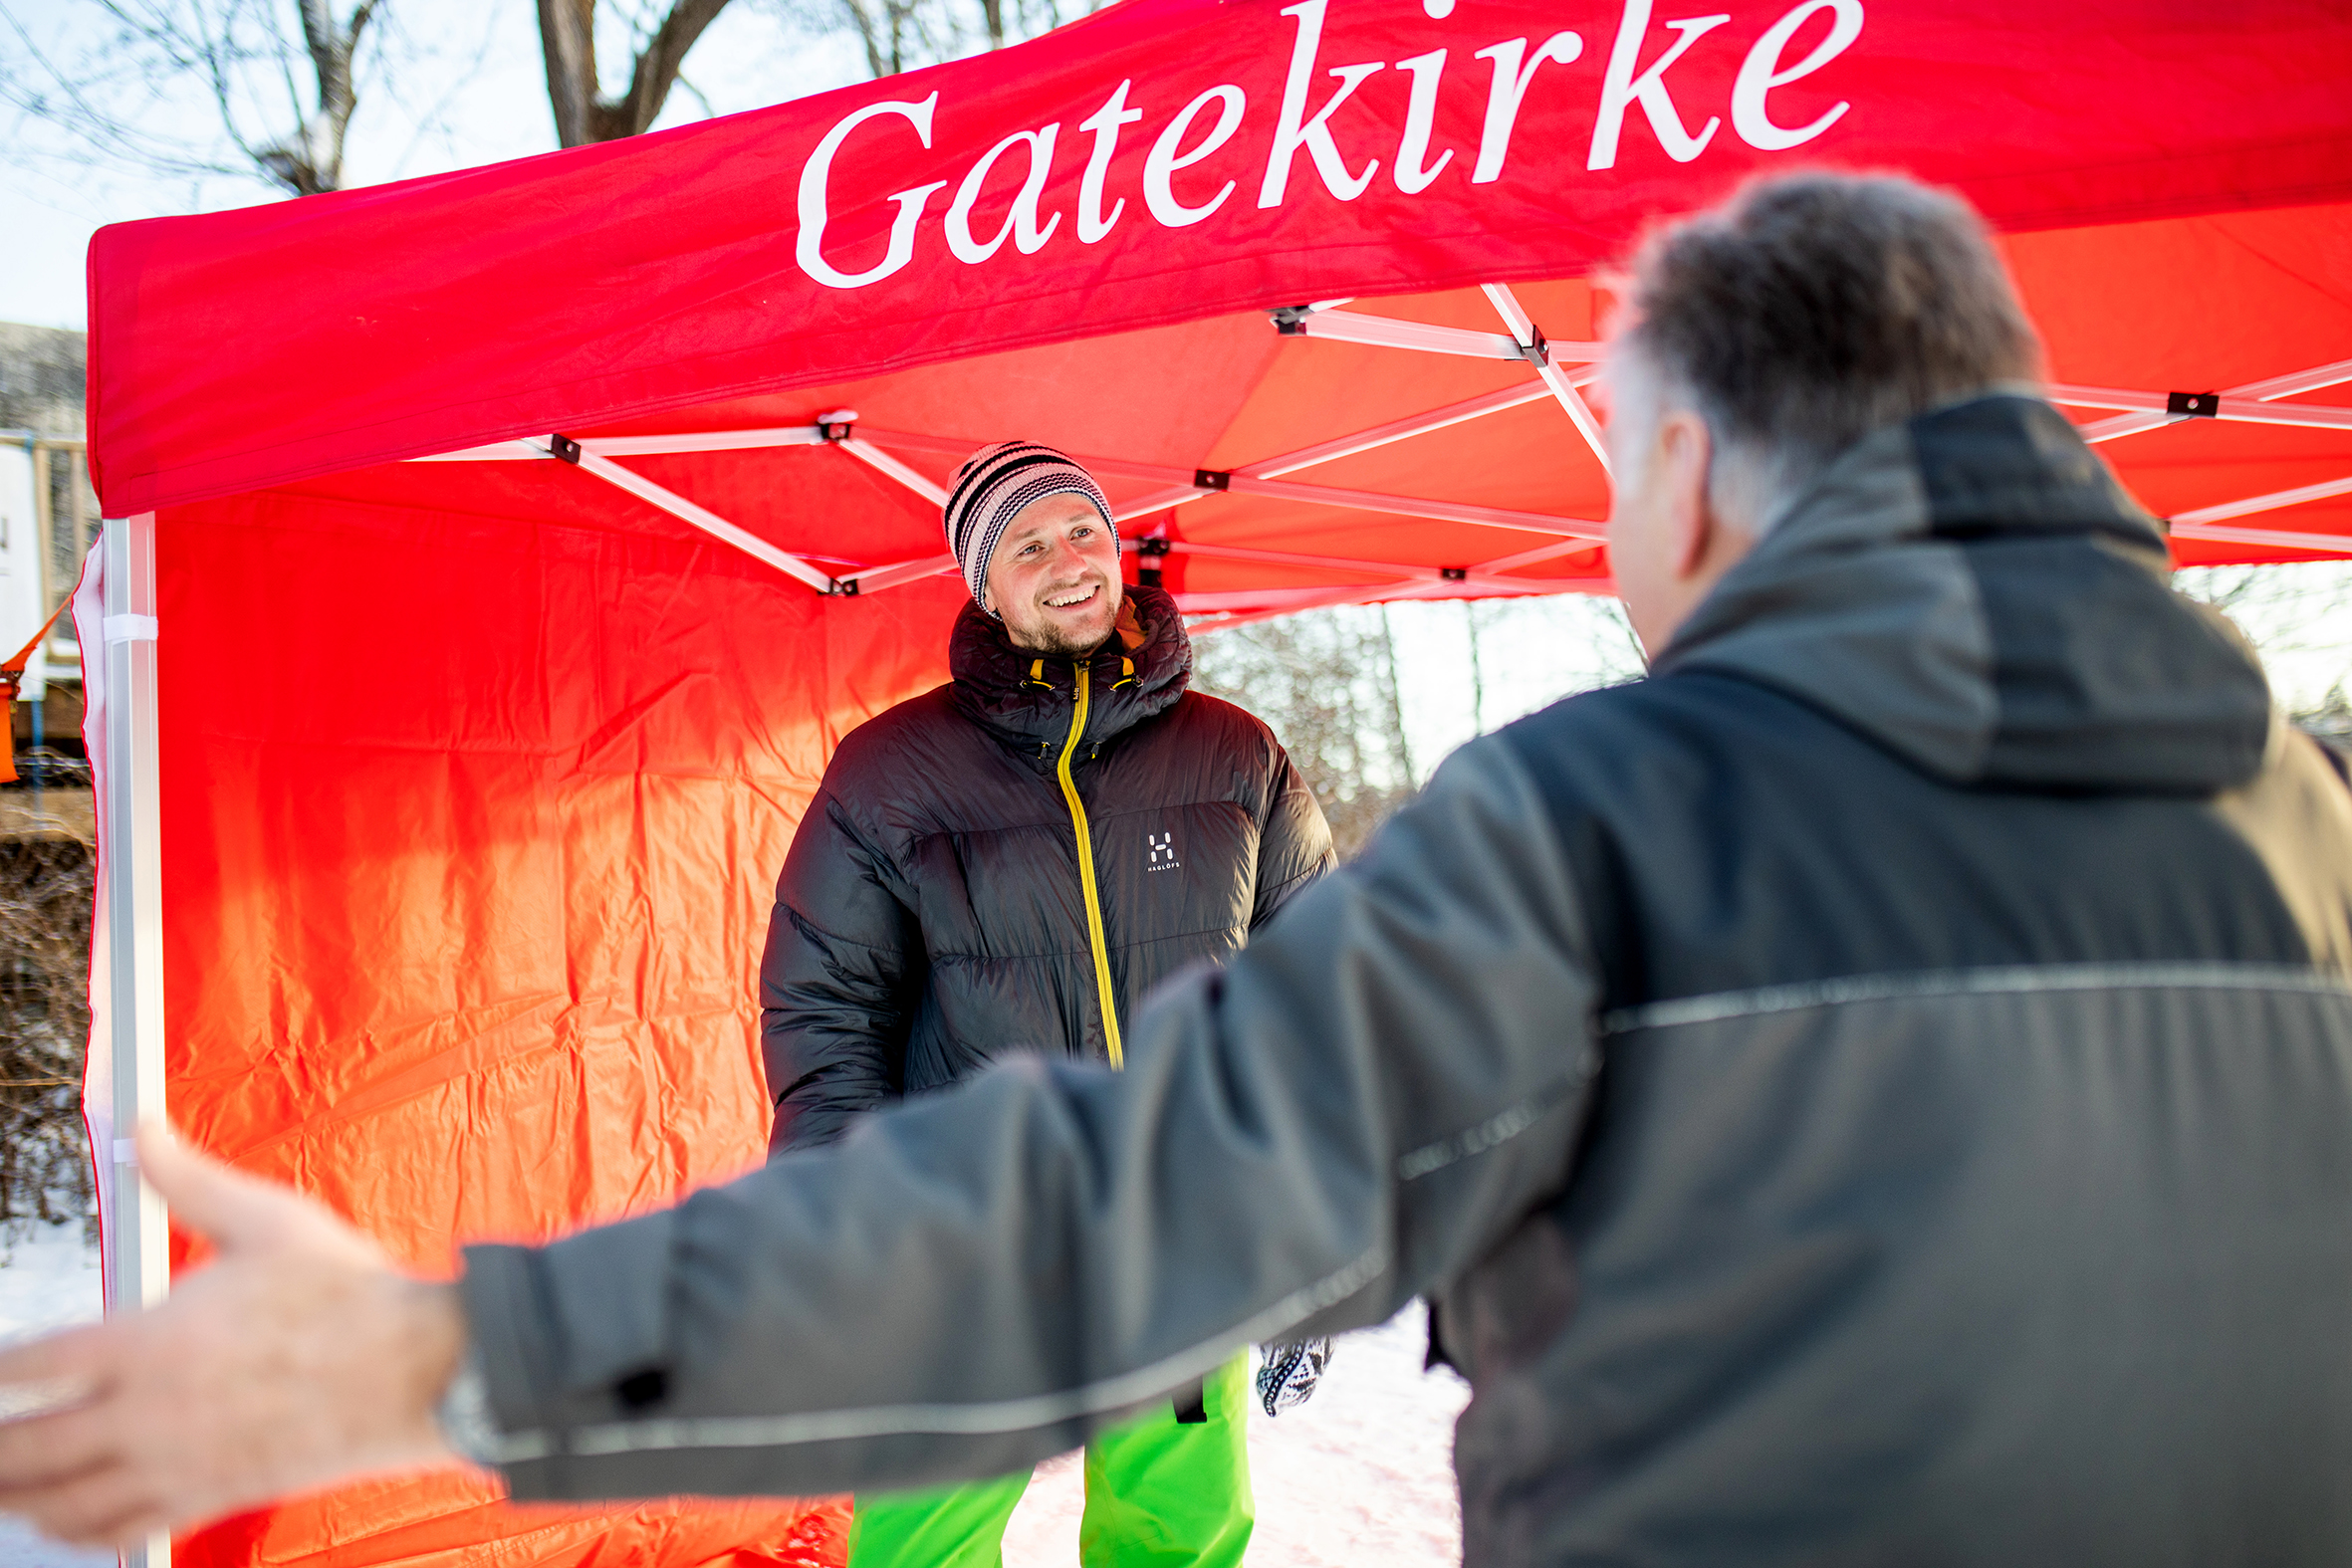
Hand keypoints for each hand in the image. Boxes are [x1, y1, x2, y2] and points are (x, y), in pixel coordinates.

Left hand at [0, 1122, 472, 1545]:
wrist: (420, 1369)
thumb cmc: (351, 1298)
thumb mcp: (268, 1220)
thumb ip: (188, 1179)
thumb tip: (144, 1129)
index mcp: (150, 1341)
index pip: (30, 1366)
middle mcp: (149, 1412)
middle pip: (23, 1448)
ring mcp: (176, 1464)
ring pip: (59, 1501)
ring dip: (15, 1496)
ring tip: (0, 1485)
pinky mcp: (209, 1497)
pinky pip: (117, 1530)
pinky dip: (75, 1530)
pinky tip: (63, 1520)